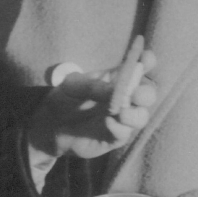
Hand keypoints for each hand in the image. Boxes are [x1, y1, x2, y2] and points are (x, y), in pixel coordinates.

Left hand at [28, 52, 158, 160]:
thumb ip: (96, 86)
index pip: (141, 67)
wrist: (49, 124)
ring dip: (135, 115)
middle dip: (146, 93)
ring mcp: (121, 118)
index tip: (145, 59)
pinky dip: (119, 128)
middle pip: (148, 94)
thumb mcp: (74, 85)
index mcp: (118, 78)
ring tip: (119, 112)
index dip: (147, 61)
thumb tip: (119, 89)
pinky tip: (107, 122)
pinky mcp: (114, 137)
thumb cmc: (64, 98)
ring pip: (142, 117)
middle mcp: (125, 98)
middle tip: (134, 95)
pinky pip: (125, 134)